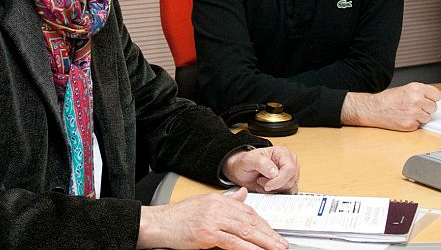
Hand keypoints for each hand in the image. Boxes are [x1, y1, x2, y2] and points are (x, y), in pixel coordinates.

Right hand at [136, 187, 287, 249]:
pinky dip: (247, 248)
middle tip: (281, 243)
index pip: (248, 211)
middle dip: (268, 233)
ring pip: (245, 230)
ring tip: (275, 248)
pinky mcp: (207, 233)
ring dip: (263, 241)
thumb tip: (242, 195)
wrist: (158, 223)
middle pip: (250, 220)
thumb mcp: (204, 203)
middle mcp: (218, 207)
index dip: (264, 223)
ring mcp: (213, 219)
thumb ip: (226, 201)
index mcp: (218, 200)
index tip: (274, 233)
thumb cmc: (178, 217)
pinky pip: (233, 241)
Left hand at [222, 146, 298, 193]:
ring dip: (274, 189)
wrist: (240, 172)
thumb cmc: (244, 163)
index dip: (279, 180)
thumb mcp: (248, 160)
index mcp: (282, 153)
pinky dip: (276, 193)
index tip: (267, 185)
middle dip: (274, 185)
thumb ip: (261, 163)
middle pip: (291, 180)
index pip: (290, 169)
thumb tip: (275, 172)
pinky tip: (267, 188)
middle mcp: (289, 162)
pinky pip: (288, 193)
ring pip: (290, 188)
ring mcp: (290, 174)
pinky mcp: (288, 184)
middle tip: (261, 180)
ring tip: (263, 182)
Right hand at [341, 82, 440, 130]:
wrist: (373, 109)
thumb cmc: (387, 99)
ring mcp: (414, 113)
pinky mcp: (410, 124)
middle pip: (433, 107)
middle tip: (413, 106)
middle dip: (426, 108)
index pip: (436, 95)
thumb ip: (424, 91)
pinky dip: (413, 123)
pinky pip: (419, 125)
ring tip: (408, 112)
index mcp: (416, 88)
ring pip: (428, 117)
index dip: (432, 98)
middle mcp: (416, 100)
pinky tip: (404, 118)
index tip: (429, 100)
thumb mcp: (406, 89)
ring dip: (420, 116)